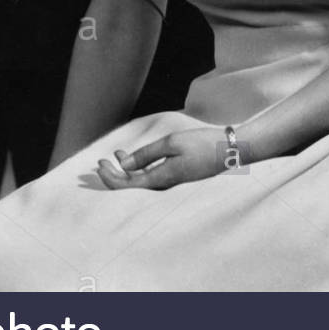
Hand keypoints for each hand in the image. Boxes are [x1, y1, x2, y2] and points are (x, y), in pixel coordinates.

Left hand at [96, 128, 228, 189]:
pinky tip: (133, 157)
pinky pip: (151, 176)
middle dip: (114, 175)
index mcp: (161, 179)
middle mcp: (164, 185)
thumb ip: (146, 154)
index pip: (127, 186)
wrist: (229, 149)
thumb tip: (125, 165)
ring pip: (141, 180)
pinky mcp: (176, 176)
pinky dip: (139, 167)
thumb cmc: (200, 144)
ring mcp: (171, 181)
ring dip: (126, 169)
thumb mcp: (170, 144)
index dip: (110, 177)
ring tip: (115, 155)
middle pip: (132, 186)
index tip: (99, 164)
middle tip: (100, 162)